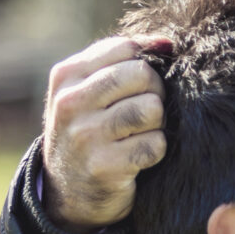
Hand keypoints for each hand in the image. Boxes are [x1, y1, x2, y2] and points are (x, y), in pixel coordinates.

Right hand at [39, 36, 170, 228]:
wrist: (68, 192)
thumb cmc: (89, 129)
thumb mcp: (88, 90)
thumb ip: (121, 60)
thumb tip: (168, 42)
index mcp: (66, 75)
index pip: (125, 48)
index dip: (148, 62)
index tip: (144, 83)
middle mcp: (71, 102)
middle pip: (142, 75)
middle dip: (155, 92)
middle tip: (146, 111)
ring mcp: (85, 135)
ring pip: (151, 109)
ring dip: (156, 123)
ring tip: (140, 132)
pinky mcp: (104, 166)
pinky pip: (154, 145)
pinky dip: (155, 151)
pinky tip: (138, 156)